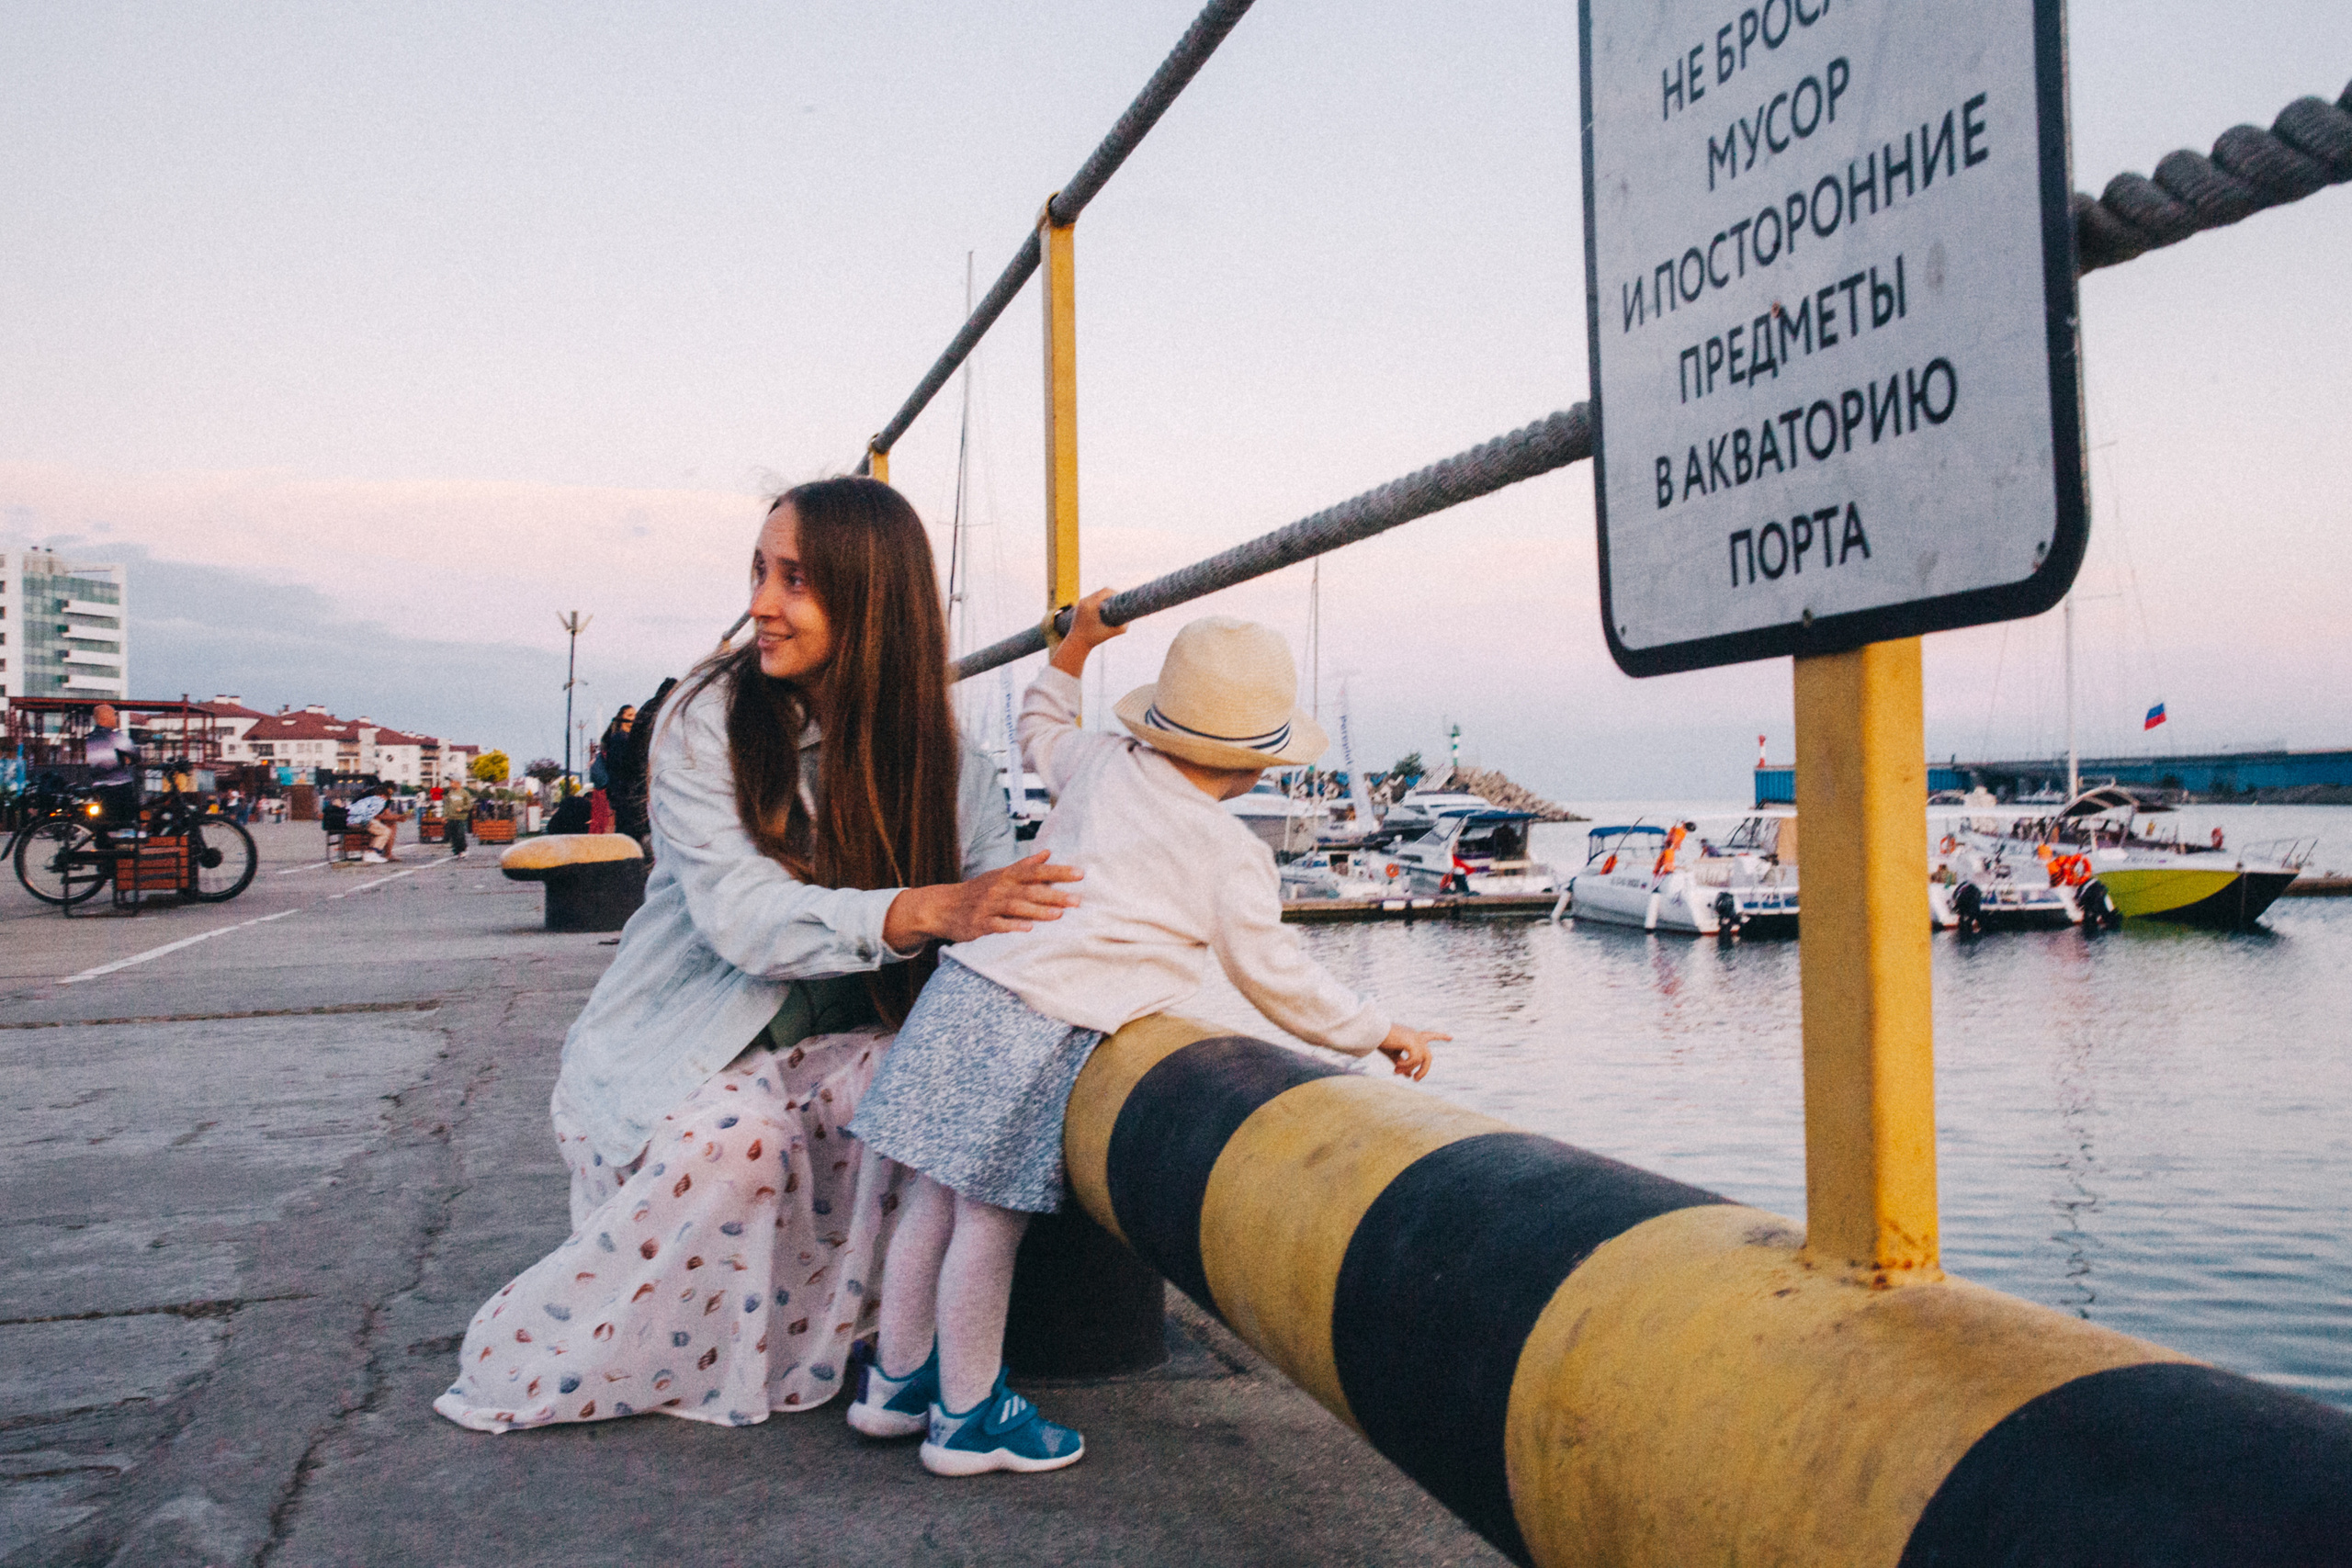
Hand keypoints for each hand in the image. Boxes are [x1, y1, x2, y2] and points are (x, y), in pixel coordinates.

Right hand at [883, 851, 1083, 948]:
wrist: (943, 906)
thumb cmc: (978, 890)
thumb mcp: (1001, 874)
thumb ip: (1025, 865)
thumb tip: (1048, 852)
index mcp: (1006, 875)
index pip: (1036, 871)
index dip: (1058, 872)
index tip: (1080, 874)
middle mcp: (999, 888)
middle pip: (1030, 890)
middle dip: (1055, 894)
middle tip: (1078, 900)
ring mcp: (988, 905)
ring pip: (1016, 906)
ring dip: (1038, 910)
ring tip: (1059, 915)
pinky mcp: (979, 923)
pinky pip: (998, 924)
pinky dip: (1013, 925)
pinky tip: (1028, 928)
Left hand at [1049, 588, 1125, 676]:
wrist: (1077, 642)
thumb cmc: (1095, 638)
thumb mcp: (1113, 632)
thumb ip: (1124, 626)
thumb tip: (1131, 618)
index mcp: (1091, 605)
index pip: (1106, 591)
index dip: (1116, 593)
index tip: (1122, 598)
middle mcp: (1085, 601)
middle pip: (1102, 591)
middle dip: (1111, 595)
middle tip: (1119, 602)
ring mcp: (1081, 603)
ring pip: (1096, 594)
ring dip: (1105, 597)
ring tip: (1112, 604)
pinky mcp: (1080, 606)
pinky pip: (1091, 598)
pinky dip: (1098, 600)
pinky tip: (1104, 606)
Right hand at [1376, 1024, 1444, 1080]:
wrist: (1374, 1030)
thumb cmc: (1381, 1040)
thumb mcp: (1394, 1054)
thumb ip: (1403, 1064)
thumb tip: (1410, 1076)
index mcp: (1413, 1035)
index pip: (1430, 1035)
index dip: (1441, 1036)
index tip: (1451, 1037)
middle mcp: (1417, 1036)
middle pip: (1428, 1056)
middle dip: (1424, 1070)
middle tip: (1415, 1080)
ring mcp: (1416, 1039)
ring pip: (1420, 1060)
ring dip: (1408, 1069)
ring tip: (1395, 1071)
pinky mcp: (1413, 1042)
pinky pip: (1414, 1060)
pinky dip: (1406, 1065)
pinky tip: (1396, 1066)